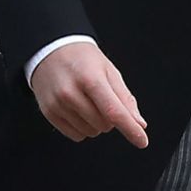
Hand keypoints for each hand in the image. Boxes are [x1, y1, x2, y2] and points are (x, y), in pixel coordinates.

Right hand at [29, 43, 147, 147]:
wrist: (51, 49)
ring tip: (86, 101)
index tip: (142, 141)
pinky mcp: (49, 113)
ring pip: (90, 133)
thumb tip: (139, 124)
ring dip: (95, 123)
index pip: (113, 111)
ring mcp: (57, 104)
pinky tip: (76, 109)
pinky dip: (82, 128)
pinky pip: (76, 135)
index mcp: (90, 78)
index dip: (130, 128)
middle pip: (104, 125)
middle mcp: (70, 92)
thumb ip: (125, 98)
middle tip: (101, 98)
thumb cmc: (84, 60)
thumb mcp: (109, 71)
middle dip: (110, 118)